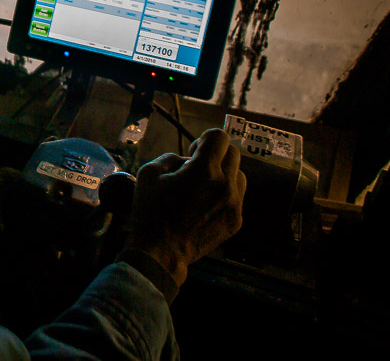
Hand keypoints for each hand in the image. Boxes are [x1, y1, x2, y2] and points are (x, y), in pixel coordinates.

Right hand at [125, 128, 245, 285]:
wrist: (162, 252)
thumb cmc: (151, 212)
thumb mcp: (149, 174)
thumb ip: (171, 158)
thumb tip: (187, 159)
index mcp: (204, 170)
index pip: (219, 137)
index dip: (205, 139)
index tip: (194, 152)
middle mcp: (225, 185)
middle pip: (233, 153)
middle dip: (216, 154)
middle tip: (198, 167)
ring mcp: (234, 204)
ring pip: (239, 175)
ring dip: (224, 174)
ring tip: (205, 188)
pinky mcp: (237, 220)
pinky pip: (237, 197)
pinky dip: (225, 195)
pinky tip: (206, 206)